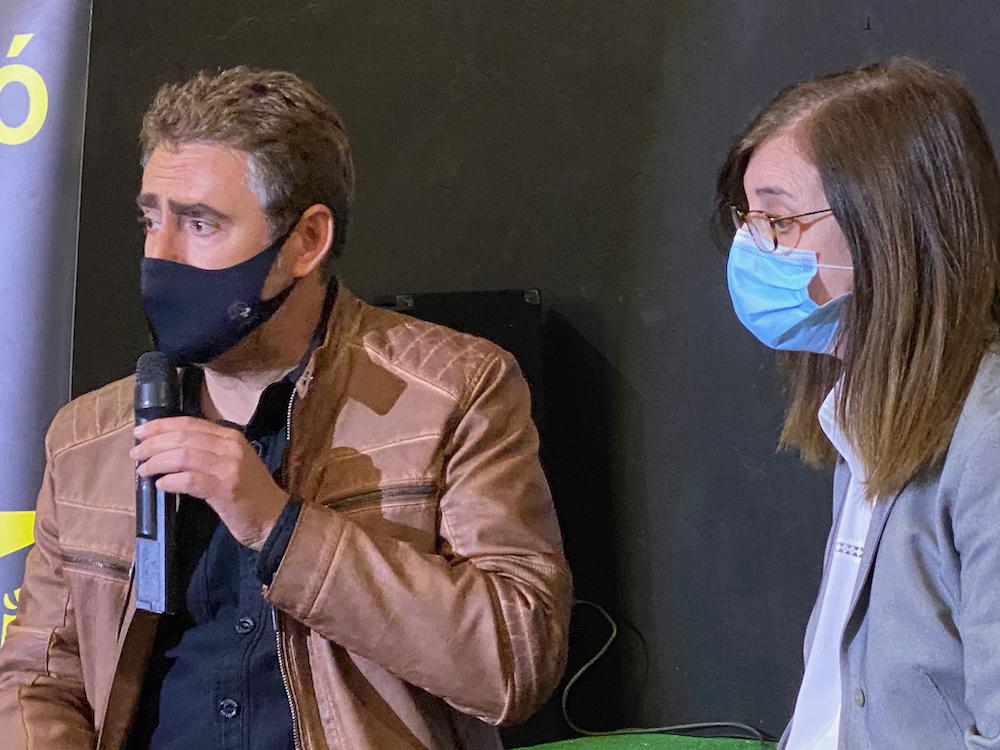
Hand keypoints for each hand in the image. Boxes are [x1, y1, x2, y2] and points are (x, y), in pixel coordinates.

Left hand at [131, 417, 288, 550]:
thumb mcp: (230, 462)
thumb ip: (206, 451)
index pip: (190, 423)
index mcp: (231, 436)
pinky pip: (190, 480)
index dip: (161, 426)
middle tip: (135, 454)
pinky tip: (160, 485)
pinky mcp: (226, 489)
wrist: (273, 519)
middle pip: (183, 437)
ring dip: (157, 462)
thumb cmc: (248, 492)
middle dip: (154, 444)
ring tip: (143, 470)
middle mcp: (231, 447)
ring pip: (184, 456)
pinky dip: (171, 481)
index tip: (140, 433)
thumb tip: (166, 447)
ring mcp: (229, 467)